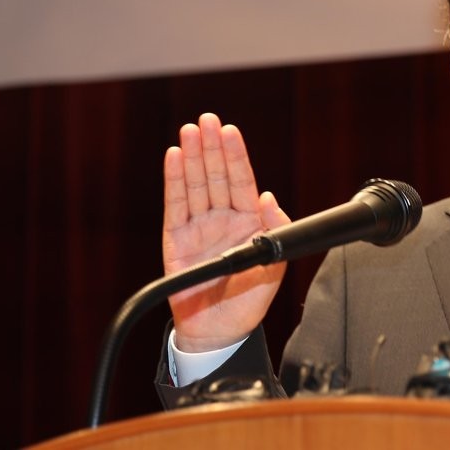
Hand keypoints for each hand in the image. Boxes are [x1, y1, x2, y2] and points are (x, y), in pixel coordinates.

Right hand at [162, 113, 287, 352]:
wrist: (220, 330)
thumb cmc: (249, 300)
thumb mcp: (273, 265)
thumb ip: (275, 230)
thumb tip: (269, 198)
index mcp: (247, 221)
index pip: (241, 180)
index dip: (236, 155)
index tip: (230, 131)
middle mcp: (221, 218)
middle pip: (216, 175)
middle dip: (212, 146)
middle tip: (207, 119)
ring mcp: (198, 226)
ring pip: (195, 184)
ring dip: (192, 156)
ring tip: (189, 131)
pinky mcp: (175, 239)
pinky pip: (176, 205)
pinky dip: (175, 180)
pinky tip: (174, 158)